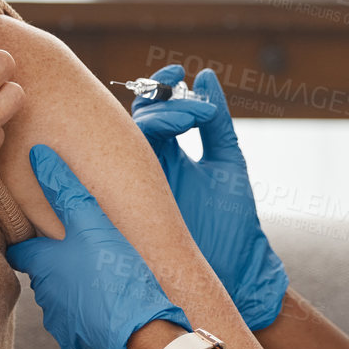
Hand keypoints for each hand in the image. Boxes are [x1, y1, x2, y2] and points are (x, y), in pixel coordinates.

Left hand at [5, 144, 191, 348]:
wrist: (143, 332)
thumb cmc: (117, 273)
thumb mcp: (94, 222)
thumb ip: (66, 189)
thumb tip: (39, 156)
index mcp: (43, 264)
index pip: (19, 250)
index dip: (28, 239)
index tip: (40, 231)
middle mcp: (44, 295)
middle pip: (43, 274)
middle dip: (57, 263)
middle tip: (80, 251)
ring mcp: (59, 323)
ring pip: (61, 300)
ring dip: (74, 289)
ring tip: (100, 277)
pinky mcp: (77, 344)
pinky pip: (78, 325)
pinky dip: (89, 314)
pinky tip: (110, 304)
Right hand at [132, 65, 287, 329]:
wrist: (238, 274)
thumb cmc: (234, 223)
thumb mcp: (228, 163)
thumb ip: (215, 121)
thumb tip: (204, 75)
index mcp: (166, 155)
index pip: (151, 111)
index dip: (160, 87)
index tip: (178, 74)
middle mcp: (144, 170)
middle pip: (133, 121)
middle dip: (159, 101)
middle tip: (186, 100)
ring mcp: (133, 189)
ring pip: (121, 143)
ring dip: (152, 121)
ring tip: (185, 120)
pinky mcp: (126, 209)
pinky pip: (110, 175)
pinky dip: (122, 152)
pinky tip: (152, 140)